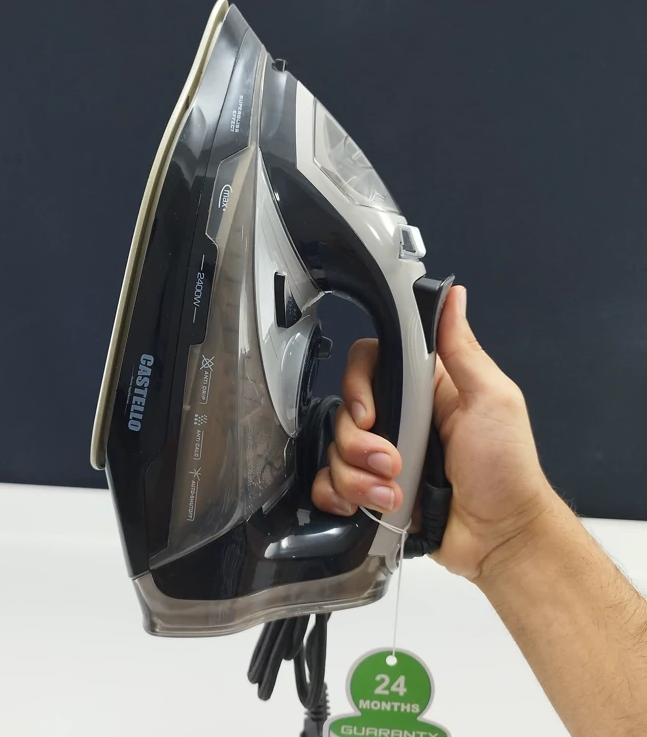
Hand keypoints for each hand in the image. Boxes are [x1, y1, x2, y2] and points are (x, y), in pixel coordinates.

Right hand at [312, 285, 560, 580]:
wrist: (500, 540)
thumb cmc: (506, 471)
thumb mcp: (493, 400)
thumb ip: (463, 350)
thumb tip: (452, 297)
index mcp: (424, 389)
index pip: (368, 365)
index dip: (358, 386)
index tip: (371, 413)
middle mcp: (399, 419)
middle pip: (345, 413)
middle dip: (361, 445)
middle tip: (393, 463)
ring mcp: (382, 456)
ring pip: (336, 452)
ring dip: (360, 479)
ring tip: (395, 496)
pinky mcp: (371, 490)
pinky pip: (330, 485)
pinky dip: (341, 497)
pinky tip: (371, 506)